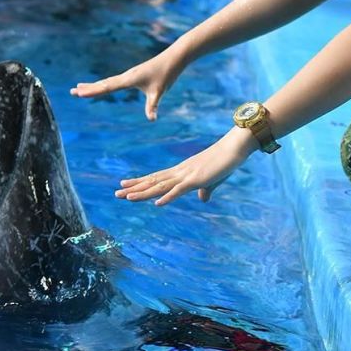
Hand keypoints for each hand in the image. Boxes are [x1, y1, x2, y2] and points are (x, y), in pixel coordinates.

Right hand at [71, 50, 181, 120]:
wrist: (173, 58)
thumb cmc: (166, 74)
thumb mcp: (159, 91)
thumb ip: (153, 105)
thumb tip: (152, 119)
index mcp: (129, 79)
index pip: (107, 87)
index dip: (92, 91)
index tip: (78, 93)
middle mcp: (126, 76)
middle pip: (102, 83)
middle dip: (87, 88)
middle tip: (72, 92)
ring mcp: (129, 75)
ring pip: (107, 81)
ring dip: (93, 85)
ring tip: (79, 87)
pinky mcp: (133, 75)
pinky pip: (114, 81)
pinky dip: (104, 83)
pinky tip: (102, 85)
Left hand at [115, 128, 254, 205]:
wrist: (235, 147)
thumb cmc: (224, 162)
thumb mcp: (213, 180)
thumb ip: (206, 189)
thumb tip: (203, 199)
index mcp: (181, 172)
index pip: (156, 178)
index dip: (140, 182)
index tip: (125, 184)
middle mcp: (179, 172)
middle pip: (153, 181)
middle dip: (135, 188)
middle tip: (116, 193)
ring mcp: (187, 175)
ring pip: (160, 186)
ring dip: (144, 192)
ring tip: (127, 197)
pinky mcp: (197, 179)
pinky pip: (179, 190)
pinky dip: (168, 197)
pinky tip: (156, 203)